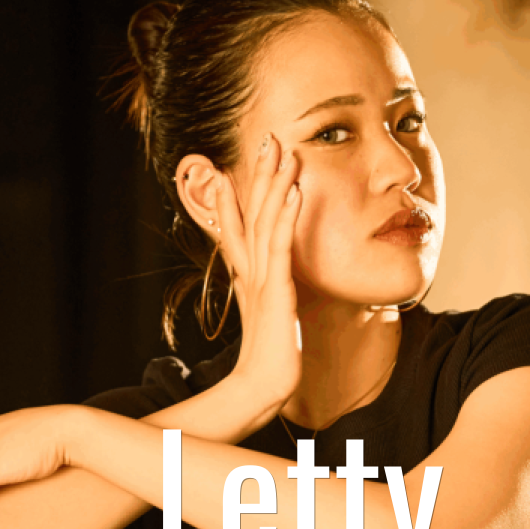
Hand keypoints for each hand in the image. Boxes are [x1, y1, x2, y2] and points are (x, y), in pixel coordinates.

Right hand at [215, 132, 302, 421]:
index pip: (239, 227)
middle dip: (258, 175)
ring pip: (264, 220)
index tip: (236, 165)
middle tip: (267, 140)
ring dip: (273, 183)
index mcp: (248, 276)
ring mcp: (260, 278)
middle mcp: (250, 271)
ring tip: (281, 150)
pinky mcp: (275, 289)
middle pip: (251, 213)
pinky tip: (293, 190)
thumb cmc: (270, 360)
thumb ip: (271, 299)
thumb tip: (276, 291)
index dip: (238, 195)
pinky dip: (285, 215)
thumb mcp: (271, 320)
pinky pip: (280, 245)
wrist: (260, 388)